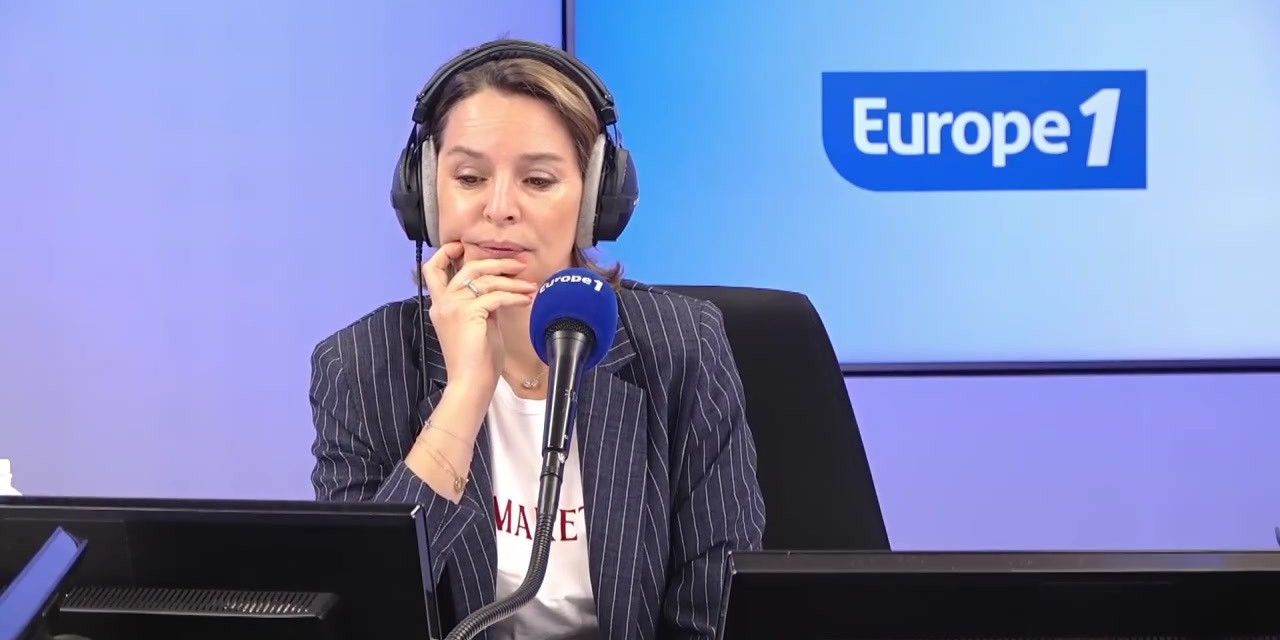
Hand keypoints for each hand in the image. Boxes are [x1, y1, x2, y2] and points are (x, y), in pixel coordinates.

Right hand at [421, 242, 537, 394]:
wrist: (471, 383)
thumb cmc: (476, 360)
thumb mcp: (477, 325)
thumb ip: (481, 305)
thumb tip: (499, 289)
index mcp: (440, 305)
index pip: (433, 269)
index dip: (446, 253)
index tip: (465, 246)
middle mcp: (443, 302)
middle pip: (468, 267)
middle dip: (498, 263)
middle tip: (520, 264)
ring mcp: (453, 307)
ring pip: (486, 280)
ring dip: (513, 281)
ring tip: (530, 286)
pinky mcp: (468, 313)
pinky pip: (496, 296)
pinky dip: (515, 296)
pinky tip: (526, 299)